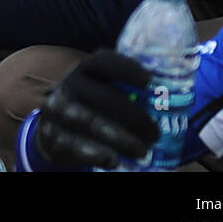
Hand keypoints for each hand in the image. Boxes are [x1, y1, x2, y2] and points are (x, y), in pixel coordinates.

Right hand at [33, 50, 156, 168]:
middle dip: (134, 116)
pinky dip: (95, 153)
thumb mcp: (102, 89)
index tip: (149, 81)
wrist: (55, 127)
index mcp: (86, 69)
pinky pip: (73, 143)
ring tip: (142, 152)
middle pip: (103, 97)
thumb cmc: (92, 106)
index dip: (126, 68)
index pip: (103, 61)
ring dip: (119, 138)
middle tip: (155, 134)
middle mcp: (70, 84)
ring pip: (88, 121)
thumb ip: (126, 89)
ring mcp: (58, 109)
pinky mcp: (51, 133)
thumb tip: (171, 95)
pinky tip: (113, 160)